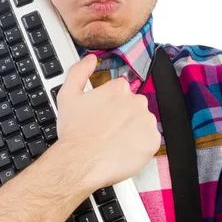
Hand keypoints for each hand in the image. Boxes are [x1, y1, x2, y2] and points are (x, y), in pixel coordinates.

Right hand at [56, 54, 160, 189]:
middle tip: (107, 129)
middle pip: (134, 106)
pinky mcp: (153, 141)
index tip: (102, 115)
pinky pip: (149, 141)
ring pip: (142, 123)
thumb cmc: (74, 131)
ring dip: (132, 130)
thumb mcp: (68, 95)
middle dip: (123, 116)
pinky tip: (124, 150)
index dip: (110, 104)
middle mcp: (137, 101)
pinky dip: (139, 145)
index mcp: (119, 88)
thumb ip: (79, 71)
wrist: (81, 162)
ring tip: (115, 141)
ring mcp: (147, 122)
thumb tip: (91, 59)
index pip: (121, 91)